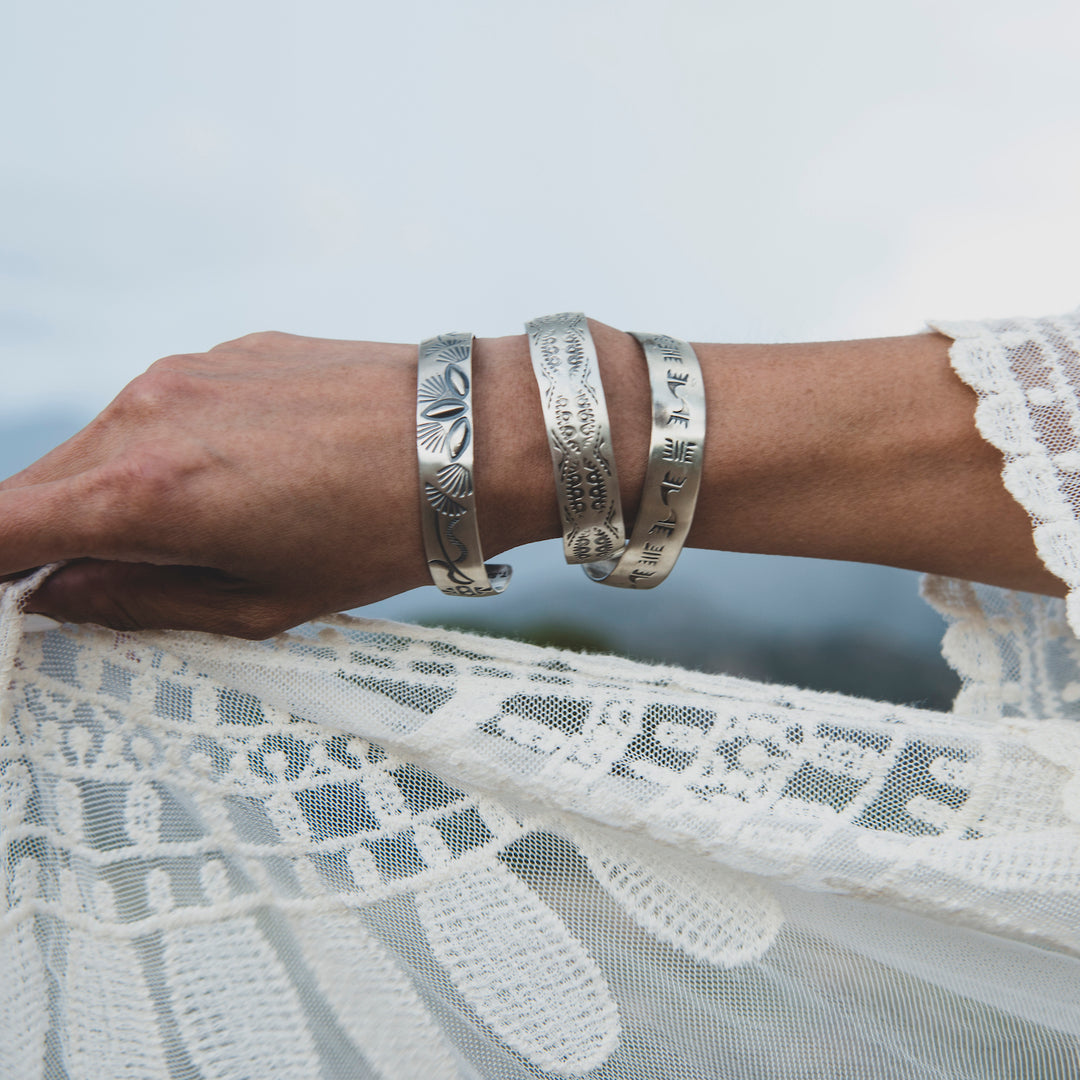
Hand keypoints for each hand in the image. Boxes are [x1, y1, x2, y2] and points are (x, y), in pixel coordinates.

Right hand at [1, 332, 449, 635]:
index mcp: (145, 490)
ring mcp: (184, 370)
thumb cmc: (382, 535)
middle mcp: (145, 412)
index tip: (15, 594)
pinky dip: (165, 450)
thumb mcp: (261, 603)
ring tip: (199, 533)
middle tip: (109, 584)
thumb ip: (138, 601)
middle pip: (40, 485)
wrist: (472, 438)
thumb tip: (53, 594)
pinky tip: (241, 477)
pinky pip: (159, 410)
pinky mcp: (225, 350)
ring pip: (99, 445)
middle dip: (49, 539)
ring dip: (112, 492)